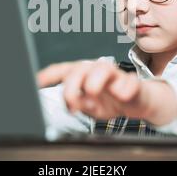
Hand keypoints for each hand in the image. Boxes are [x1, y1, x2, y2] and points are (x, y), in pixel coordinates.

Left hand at [37, 60, 166, 120]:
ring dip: (94, 82)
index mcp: (83, 74)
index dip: (49, 75)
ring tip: (92, 93)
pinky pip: (129, 81)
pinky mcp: (132, 82)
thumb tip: (74, 102)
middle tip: (72, 105)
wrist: (138, 102)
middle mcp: (96, 71)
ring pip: (103, 68)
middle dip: (71, 87)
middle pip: (79, 70)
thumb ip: (80, 103)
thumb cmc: (111, 101)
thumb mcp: (90, 107)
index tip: (37, 82)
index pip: (63, 70)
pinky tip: (120, 95)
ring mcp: (115, 75)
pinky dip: (124, 88)